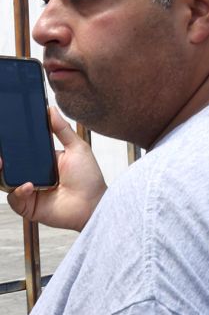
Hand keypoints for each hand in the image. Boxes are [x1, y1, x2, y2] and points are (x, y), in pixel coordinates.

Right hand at [4, 107, 106, 230]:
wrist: (94, 203)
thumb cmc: (89, 178)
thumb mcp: (77, 147)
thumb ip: (62, 129)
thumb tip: (50, 108)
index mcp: (41, 160)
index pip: (19, 150)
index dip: (9, 144)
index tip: (3, 133)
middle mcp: (31, 174)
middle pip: (7, 165)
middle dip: (0, 158)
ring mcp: (27, 191)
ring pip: (4, 180)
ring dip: (1, 172)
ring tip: (1, 163)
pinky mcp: (27, 206)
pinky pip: (14, 197)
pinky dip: (18, 191)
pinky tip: (29, 186)